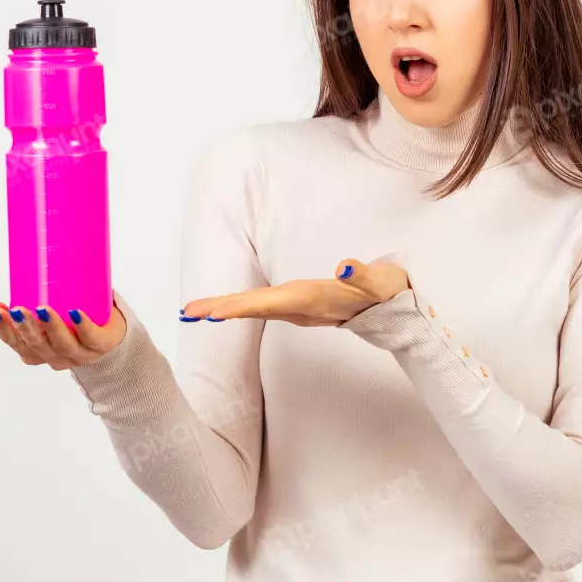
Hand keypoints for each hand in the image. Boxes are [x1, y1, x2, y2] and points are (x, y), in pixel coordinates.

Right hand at [0, 299, 126, 369]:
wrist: (110, 338)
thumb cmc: (69, 325)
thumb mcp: (39, 320)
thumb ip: (14, 311)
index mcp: (37, 351)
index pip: (15, 343)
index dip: (2, 329)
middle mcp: (55, 356)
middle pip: (37, 345)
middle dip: (25, 327)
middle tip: (16, 310)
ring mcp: (78, 353)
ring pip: (62, 344)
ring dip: (51, 326)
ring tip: (42, 309)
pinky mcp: (100, 344)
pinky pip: (90, 338)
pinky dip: (82, 326)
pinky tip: (75, 313)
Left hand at [179, 257, 409, 327]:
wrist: (396, 313)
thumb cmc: (384, 291)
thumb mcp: (377, 280)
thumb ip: (360, 274)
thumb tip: (342, 269)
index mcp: (310, 300)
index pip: (266, 303)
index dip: (237, 306)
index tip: (210, 312)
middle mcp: (299, 308)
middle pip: (252, 309)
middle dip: (219, 309)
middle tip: (185, 311)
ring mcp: (298, 310)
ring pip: (255, 309)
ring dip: (225, 308)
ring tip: (195, 310)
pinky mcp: (300, 307)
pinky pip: (262, 308)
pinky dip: (240, 306)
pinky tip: (223, 308)